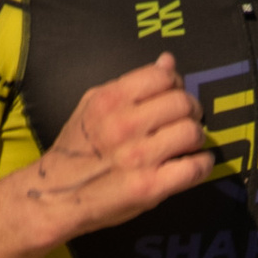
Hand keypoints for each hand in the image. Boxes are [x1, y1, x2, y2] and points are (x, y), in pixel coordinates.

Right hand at [35, 55, 214, 230]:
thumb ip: (132, 84)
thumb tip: (168, 61)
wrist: (55, 196)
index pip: (163, 76)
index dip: (175, 84)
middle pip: (183, 103)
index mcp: (110, 100)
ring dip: (196, 138)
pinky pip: (195, 167)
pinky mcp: (150, 187)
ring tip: (186, 144)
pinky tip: (194, 163)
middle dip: (190, 111)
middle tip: (184, 121)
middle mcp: (124, 125)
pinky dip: (202, 164)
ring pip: (192, 132)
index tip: (173, 96)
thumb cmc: (77, 150)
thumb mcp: (94, 106)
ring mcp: (139, 157)